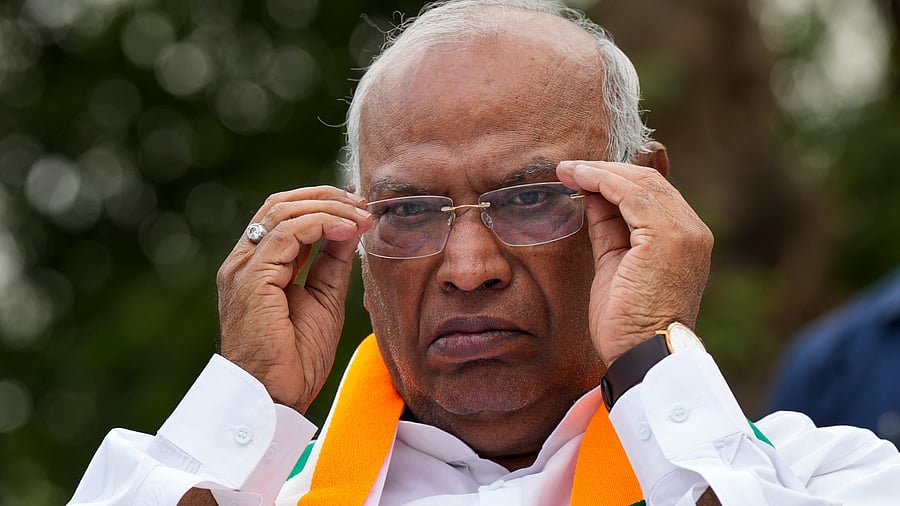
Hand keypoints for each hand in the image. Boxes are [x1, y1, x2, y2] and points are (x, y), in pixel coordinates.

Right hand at [216, 186, 371, 412]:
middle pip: (280, 205)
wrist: (275, 398)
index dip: (322, 204)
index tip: (358, 207)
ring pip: (283, 211)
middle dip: (326, 197)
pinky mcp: (251, 278)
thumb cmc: (296, 360)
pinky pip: (287, 233)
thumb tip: (351, 230)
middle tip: (362, 202)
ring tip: (361, 216)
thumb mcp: (323, 299)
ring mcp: (243, 268)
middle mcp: (244, 262)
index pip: (283, 216)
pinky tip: (348, 230)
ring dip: (329, 207)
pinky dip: (322, 224)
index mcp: (257, 267)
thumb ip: (331, 264)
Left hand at [557, 160, 711, 366]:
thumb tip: (593, 197)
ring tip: (567, 170)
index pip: (652, 194)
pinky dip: (602, 181)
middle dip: (605, 171)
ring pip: (640, 183)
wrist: (642, 355)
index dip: (615, 181)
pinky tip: (578, 178)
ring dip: (599, 171)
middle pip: (648, 182)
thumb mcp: (615, 265)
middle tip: (570, 168)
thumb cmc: (627, 322)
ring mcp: (683, 232)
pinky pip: (631, 195)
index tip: (581, 177)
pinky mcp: (666, 237)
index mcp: (685, 239)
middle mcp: (692, 231)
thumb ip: (610, 230)